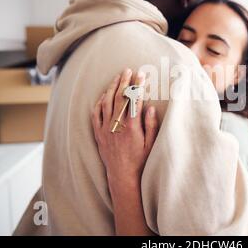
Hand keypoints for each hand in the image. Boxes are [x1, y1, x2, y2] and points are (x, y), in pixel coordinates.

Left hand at [91, 68, 158, 184]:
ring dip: (112, 88)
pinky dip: (99, 102)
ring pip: (106, 103)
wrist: (122, 177)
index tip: (141, 75)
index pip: (134, 100)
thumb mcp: (151, 145)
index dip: (138, 86)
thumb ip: (151, 125)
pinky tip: (104, 95)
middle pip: (119, 98)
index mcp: (131, 127)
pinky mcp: (99, 134)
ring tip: (117, 77)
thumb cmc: (140, 161)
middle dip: (124, 82)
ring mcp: (105, 129)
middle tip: (128, 70)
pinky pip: (96, 114)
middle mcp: (116, 126)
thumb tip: (149, 107)